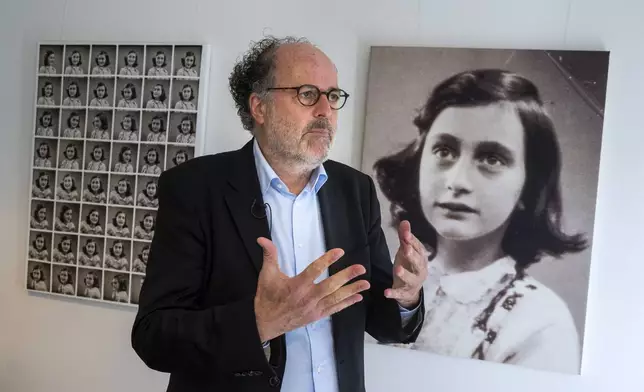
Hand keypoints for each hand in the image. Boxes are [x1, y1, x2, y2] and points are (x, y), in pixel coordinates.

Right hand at [254, 237, 369, 341]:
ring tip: (365, 283)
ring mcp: (314, 308)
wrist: (265, 323)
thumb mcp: (266, 275)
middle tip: (361, 268)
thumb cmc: (267, 297)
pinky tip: (357, 298)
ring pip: (336, 298)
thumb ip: (269, 255)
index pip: (315, 270)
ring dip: (352, 290)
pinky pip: (334, 309)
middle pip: (331, 285)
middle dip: (347, 276)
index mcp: (297, 285)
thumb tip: (262, 238)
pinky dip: (347, 304)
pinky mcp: (316, 316)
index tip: (340, 251)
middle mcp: (308, 297)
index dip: (328, 260)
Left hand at [385, 220, 427, 308]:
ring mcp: (413, 282)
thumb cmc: (409, 266)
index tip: (405, 234)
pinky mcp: (404, 292)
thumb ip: (405, 238)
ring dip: (404, 274)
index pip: (418, 248)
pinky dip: (393, 293)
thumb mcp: (406, 251)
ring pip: (410, 279)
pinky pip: (399, 293)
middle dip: (412, 256)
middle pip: (418, 263)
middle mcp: (420, 270)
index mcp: (420, 258)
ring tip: (398, 269)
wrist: (411, 290)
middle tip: (405, 249)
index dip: (412, 241)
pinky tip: (386, 293)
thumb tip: (404, 221)